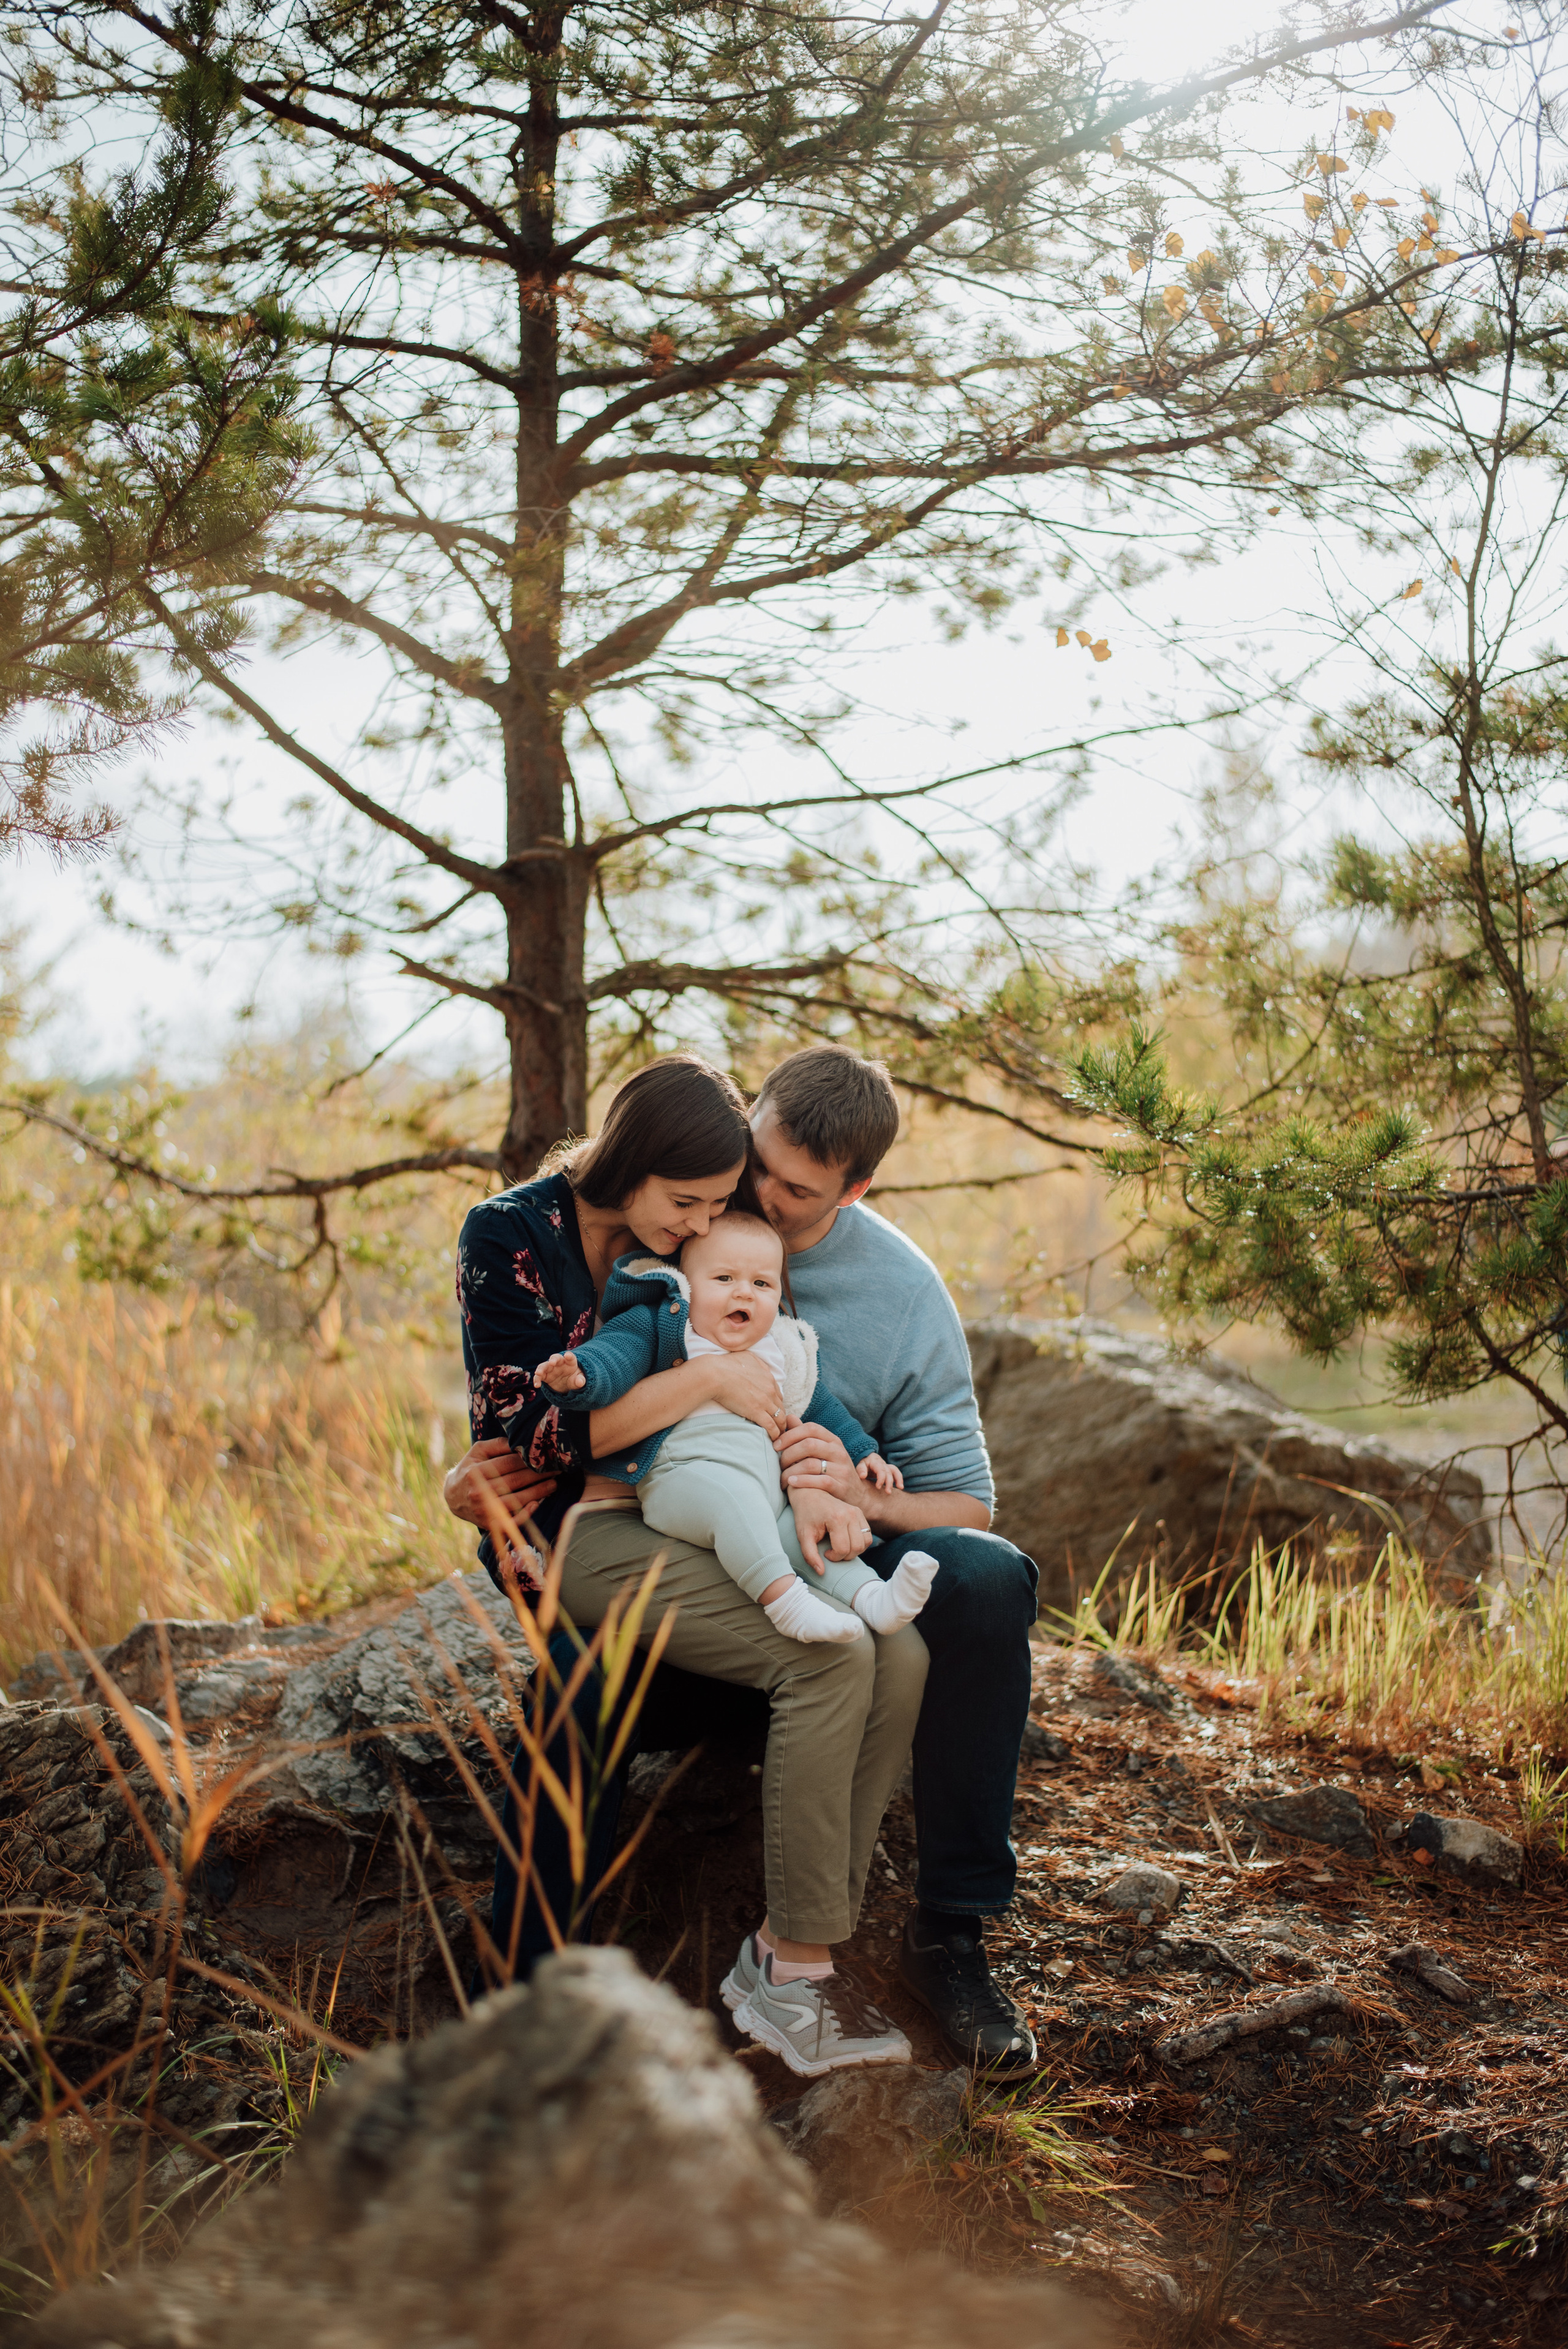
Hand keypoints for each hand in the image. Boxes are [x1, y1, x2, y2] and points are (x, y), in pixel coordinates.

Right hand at [442, 1437, 556, 1528]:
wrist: (453, 1496)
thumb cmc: (470, 1468)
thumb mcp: (478, 1451)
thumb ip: (498, 1444)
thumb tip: (521, 1440)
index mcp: (476, 1472)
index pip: (508, 1464)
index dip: (529, 1459)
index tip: (546, 1456)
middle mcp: (479, 1492)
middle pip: (515, 1482)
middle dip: (538, 1475)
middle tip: (556, 1469)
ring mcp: (484, 1510)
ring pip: (516, 1500)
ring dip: (538, 1492)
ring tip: (553, 1484)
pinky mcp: (489, 1523)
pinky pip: (511, 1520)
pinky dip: (526, 1513)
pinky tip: (538, 1503)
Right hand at [535, 1351, 585, 1391]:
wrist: (567, 1385)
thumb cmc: (574, 1379)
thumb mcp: (579, 1380)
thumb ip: (580, 1380)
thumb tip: (580, 1382)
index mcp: (570, 1362)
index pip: (570, 1357)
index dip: (569, 1356)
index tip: (568, 1355)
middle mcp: (559, 1363)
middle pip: (555, 1358)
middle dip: (553, 1359)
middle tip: (552, 1363)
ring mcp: (551, 1369)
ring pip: (544, 1366)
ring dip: (541, 1368)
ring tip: (538, 1373)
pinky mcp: (545, 1376)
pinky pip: (539, 1376)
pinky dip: (537, 1379)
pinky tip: (537, 1385)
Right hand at [707, 1349, 787, 1439]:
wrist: (715, 1374)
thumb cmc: (725, 1365)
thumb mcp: (746, 1357)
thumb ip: (756, 1362)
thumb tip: (758, 1366)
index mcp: (768, 1376)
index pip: (777, 1394)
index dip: (776, 1404)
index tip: (772, 1410)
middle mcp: (770, 1388)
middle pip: (781, 1406)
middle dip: (781, 1417)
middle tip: (778, 1426)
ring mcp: (764, 1401)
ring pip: (780, 1418)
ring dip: (781, 1427)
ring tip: (779, 1435)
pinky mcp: (757, 1412)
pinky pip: (771, 1426)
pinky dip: (775, 1434)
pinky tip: (773, 1439)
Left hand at [777, 1421, 860, 1505]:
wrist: (857, 1495)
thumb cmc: (833, 1471)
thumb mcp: (823, 1451)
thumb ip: (805, 1435)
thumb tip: (788, 1417)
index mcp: (833, 1440)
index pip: (811, 1428)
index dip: (790, 1435)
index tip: (775, 1446)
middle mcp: (839, 1452)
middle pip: (809, 1445)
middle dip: (788, 1454)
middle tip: (778, 1465)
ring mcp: (841, 1469)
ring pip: (811, 1464)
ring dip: (791, 1471)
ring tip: (782, 1478)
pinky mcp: (841, 1486)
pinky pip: (819, 1481)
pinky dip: (802, 1481)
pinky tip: (791, 1483)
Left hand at [789, 1486, 871, 1574]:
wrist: (810, 1493)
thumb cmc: (805, 1515)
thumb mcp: (803, 1536)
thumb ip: (810, 1555)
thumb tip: (821, 1572)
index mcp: (836, 1518)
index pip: (843, 1549)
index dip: (834, 1557)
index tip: (825, 1553)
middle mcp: (851, 1514)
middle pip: (857, 1547)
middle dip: (844, 1556)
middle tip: (832, 1552)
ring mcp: (857, 1512)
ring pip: (865, 1542)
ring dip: (854, 1551)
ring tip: (840, 1548)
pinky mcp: (860, 1513)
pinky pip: (867, 1535)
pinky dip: (860, 1543)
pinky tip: (846, 1541)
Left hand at [858, 1452, 903, 1493]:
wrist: (865, 1458)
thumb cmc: (862, 1464)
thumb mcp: (859, 1465)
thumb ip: (861, 1470)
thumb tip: (863, 1476)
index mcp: (875, 1462)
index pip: (881, 1470)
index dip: (881, 1479)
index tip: (878, 1487)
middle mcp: (882, 1463)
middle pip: (888, 1472)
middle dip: (889, 1482)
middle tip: (888, 1492)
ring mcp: (886, 1466)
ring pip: (895, 1471)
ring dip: (898, 1479)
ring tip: (900, 1487)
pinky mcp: (888, 1470)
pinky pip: (896, 1473)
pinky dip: (899, 1479)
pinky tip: (900, 1487)